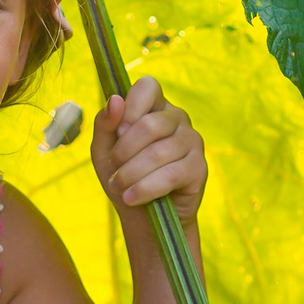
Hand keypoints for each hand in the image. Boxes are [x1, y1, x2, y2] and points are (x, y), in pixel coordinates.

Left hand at [92, 77, 205, 221]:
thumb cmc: (124, 177)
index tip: (118, 132)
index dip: (130, 108)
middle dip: (124, 151)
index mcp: (155, 107)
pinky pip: (170, 175)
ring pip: (158, 153)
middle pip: (150, 125)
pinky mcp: (199, 168)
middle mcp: (177, 118)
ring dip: (130, 175)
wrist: (143, 217)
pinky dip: (145, 188)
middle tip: (114, 169)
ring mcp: (192, 141)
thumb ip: (105, 124)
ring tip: (119, 188)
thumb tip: (115, 100)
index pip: (148, 86)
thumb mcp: (104, 151)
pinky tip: (132, 198)